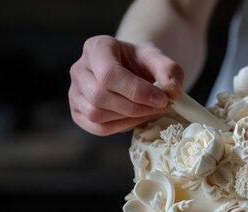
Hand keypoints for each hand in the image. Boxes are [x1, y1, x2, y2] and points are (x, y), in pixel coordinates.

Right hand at [68, 35, 183, 135]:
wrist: (129, 69)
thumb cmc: (140, 62)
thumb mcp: (157, 58)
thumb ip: (169, 70)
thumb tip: (174, 91)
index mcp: (95, 48)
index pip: (109, 75)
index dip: (136, 91)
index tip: (162, 100)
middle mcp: (79, 69)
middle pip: (100, 97)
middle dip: (134, 107)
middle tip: (160, 108)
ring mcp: (74, 92)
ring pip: (96, 114)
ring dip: (127, 118)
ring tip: (149, 112)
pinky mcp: (77, 112)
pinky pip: (96, 127)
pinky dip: (119, 128)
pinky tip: (136, 120)